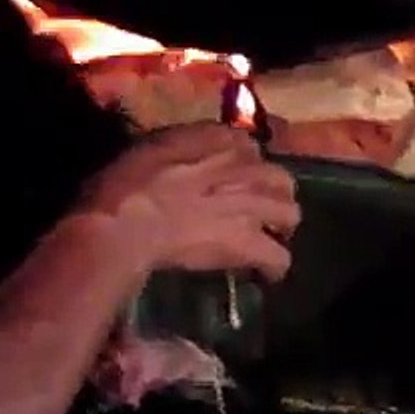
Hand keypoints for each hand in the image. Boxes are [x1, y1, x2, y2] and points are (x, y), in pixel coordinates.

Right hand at [77, 123, 299, 281]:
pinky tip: (265, 274)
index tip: (233, 180)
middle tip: (258, 211)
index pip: (250, 147)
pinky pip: (279, 257)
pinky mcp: (248, 242)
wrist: (124, 222)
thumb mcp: (155, 145)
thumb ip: (187, 145)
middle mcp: (247, 167)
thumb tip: (195, 154)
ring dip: (281, 227)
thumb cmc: (124, 183)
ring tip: (267, 239)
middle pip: (280, 179)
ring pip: (291, 214)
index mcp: (222, 139)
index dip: (245, 167)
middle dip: (273, 195)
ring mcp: (252, 205)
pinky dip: (274, 267)